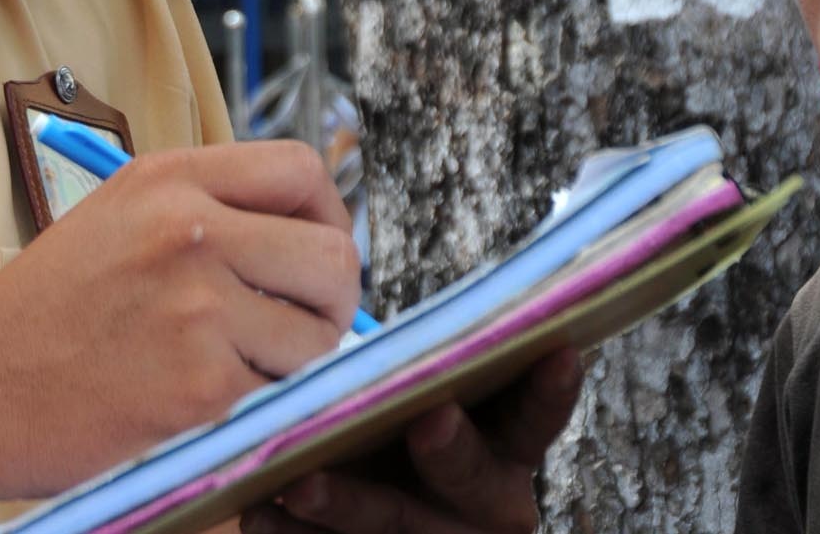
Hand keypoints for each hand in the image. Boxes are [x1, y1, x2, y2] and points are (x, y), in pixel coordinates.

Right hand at [0, 139, 359, 500]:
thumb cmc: (41, 316)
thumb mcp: (117, 220)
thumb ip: (208, 209)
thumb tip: (307, 230)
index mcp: (170, 180)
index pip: (303, 170)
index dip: (328, 214)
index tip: (315, 249)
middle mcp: (189, 230)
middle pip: (333, 254)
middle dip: (332, 299)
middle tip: (304, 325)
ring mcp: (197, 307)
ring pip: (317, 334)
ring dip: (295, 361)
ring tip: (236, 367)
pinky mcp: (200, 385)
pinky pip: (277, 394)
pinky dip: (254, 407)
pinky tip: (201, 403)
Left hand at [238, 348, 583, 533]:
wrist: (397, 508)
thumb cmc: (407, 420)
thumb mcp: (438, 396)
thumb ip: (437, 364)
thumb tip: (430, 306)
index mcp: (509, 449)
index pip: (539, 418)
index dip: (552, 390)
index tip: (561, 352)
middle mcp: (484, 504)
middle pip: (469, 480)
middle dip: (452, 452)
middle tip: (430, 421)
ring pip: (392, 526)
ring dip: (347, 504)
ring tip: (300, 481)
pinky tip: (258, 514)